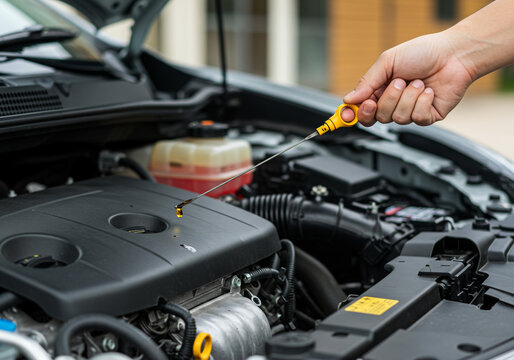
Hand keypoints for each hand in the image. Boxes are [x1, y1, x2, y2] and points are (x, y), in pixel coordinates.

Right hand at [340, 31, 474, 125]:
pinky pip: (416, 118)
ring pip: (397, 118)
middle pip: (377, 117)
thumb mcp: (388, 61)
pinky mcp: (426, 117)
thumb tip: (349, 99)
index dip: (353, 114)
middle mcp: (393, 103)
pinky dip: (422, 102)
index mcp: (380, 90)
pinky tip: (428, 90)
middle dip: (388, 99)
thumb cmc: (422, 53)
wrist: (453, 55)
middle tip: (398, 82)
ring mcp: (409, 111)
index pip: (361, 109)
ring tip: (418, 82)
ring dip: (409, 97)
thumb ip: (367, 81)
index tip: (350, 112)